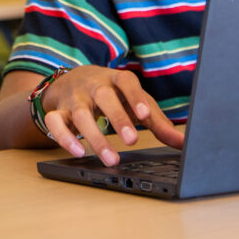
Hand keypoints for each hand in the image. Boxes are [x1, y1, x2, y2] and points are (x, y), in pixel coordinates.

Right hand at [40, 66, 183, 166]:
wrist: (69, 81)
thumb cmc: (111, 95)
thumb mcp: (134, 104)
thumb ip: (157, 122)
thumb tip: (183, 143)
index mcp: (115, 80)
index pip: (126, 82)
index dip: (135, 97)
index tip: (145, 116)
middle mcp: (93, 85)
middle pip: (104, 96)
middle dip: (117, 118)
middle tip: (132, 141)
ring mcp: (74, 98)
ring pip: (80, 114)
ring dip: (95, 137)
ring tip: (111, 159)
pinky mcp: (57, 111)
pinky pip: (56, 122)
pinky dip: (65, 138)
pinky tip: (78, 152)